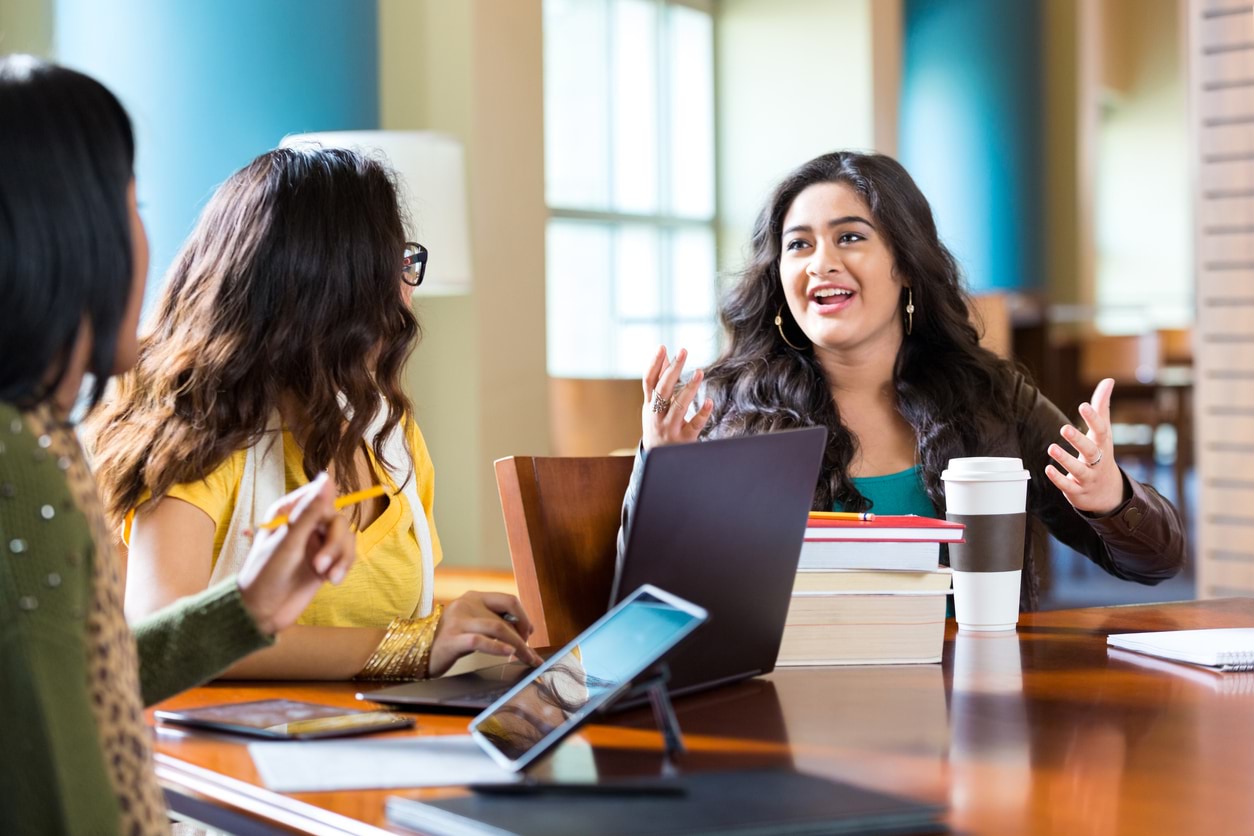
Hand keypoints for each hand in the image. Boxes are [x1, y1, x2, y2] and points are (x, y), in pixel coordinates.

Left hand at [236, 473, 355, 635]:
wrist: (262, 613)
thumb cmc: (265, 574)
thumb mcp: (288, 542)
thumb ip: (309, 511)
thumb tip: (326, 478)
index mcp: (288, 512)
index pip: (319, 497)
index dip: (326, 510)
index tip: (323, 529)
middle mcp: (304, 525)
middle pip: (337, 520)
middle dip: (334, 544)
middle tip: (320, 566)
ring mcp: (316, 544)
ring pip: (346, 538)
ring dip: (341, 557)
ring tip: (329, 577)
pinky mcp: (326, 562)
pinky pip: (347, 554)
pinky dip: (344, 566)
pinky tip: (333, 580)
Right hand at [428, 591, 542, 676]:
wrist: (420, 653)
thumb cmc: (452, 640)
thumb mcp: (474, 624)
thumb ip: (495, 622)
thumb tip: (527, 630)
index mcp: (474, 597)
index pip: (508, 600)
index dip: (524, 617)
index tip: (529, 634)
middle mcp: (466, 604)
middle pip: (505, 617)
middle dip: (523, 636)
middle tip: (530, 654)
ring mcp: (458, 620)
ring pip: (497, 628)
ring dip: (517, 645)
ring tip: (527, 658)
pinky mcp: (452, 638)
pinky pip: (479, 641)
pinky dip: (497, 647)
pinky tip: (508, 653)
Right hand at [641, 345, 713, 450]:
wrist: (659, 462)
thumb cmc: (659, 426)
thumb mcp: (655, 406)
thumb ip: (660, 382)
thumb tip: (663, 355)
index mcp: (650, 405)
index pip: (649, 381)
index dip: (654, 364)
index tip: (662, 347)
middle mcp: (656, 416)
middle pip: (663, 390)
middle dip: (673, 370)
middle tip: (683, 351)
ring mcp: (669, 428)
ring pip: (678, 406)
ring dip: (689, 388)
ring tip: (700, 372)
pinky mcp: (683, 439)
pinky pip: (693, 425)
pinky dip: (701, 414)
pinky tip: (709, 402)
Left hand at [1045, 378, 1126, 515]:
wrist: (1108, 492)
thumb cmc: (1101, 454)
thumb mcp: (1103, 432)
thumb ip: (1102, 406)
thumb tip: (1108, 380)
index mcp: (1103, 445)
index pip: (1101, 430)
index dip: (1094, 418)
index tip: (1084, 405)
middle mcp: (1098, 461)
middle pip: (1091, 451)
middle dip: (1078, 440)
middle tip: (1063, 428)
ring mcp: (1088, 477)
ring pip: (1079, 470)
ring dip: (1065, 459)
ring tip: (1051, 448)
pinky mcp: (1077, 491)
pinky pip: (1068, 486)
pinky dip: (1059, 479)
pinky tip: (1047, 469)